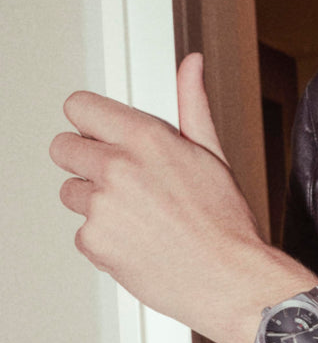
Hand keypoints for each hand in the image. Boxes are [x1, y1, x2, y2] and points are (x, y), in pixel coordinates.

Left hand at [50, 53, 317, 342]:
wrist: (229, 277)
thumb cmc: (225, 220)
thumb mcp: (212, 152)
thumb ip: (192, 103)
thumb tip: (192, 64)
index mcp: (146, 138)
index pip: (79, 107)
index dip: (89, 120)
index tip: (99, 131)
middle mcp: (118, 167)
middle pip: (63, 147)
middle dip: (85, 159)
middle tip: (119, 178)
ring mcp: (101, 206)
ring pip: (71, 192)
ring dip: (94, 202)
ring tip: (138, 215)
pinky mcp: (93, 241)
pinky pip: (81, 232)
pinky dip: (103, 238)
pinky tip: (136, 240)